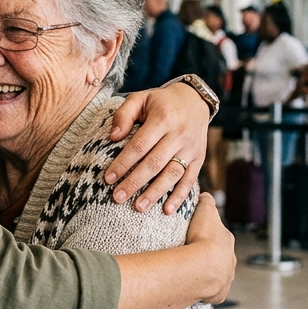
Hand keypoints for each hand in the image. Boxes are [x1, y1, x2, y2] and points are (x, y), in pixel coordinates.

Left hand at [105, 82, 209, 213]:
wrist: (194, 99)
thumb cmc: (160, 101)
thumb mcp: (140, 98)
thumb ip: (123, 114)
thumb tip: (113, 137)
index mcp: (163, 118)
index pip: (140, 145)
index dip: (123, 162)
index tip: (108, 178)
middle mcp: (179, 134)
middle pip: (155, 163)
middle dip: (135, 182)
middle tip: (117, 197)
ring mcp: (191, 148)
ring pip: (173, 174)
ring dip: (155, 193)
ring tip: (138, 207)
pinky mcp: (199, 158)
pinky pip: (189, 180)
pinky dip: (179, 196)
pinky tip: (166, 210)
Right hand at [185, 194, 234, 303]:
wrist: (203, 266)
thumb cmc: (202, 238)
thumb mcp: (204, 211)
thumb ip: (206, 201)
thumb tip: (206, 195)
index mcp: (227, 241)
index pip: (219, 236)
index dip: (208, 235)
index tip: (197, 235)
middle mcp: (230, 260)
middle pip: (220, 257)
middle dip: (209, 256)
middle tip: (191, 255)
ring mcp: (226, 278)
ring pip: (218, 275)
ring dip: (207, 274)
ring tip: (191, 273)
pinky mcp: (218, 294)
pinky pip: (212, 292)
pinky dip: (205, 290)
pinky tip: (194, 288)